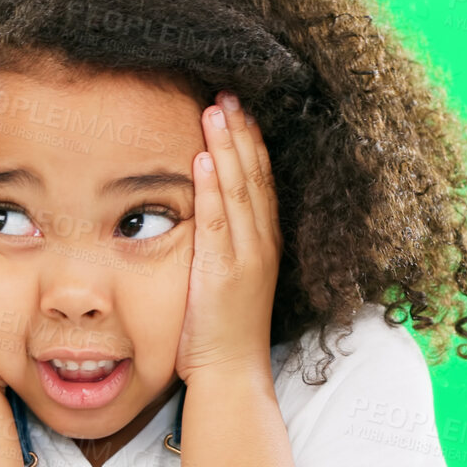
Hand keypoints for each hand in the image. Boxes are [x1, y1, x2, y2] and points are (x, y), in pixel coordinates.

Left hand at [175, 92, 280, 385]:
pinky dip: (214, 188)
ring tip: (216, 109)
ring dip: (228, 147)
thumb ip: (221, 246)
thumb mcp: (227, 279)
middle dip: (241, 131)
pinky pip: (219, 221)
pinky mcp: (223, 271)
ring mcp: (246, 256)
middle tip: (227, 93)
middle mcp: (261, 244)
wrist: (231, 373)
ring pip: (240, 190)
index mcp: (263, 243)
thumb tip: (202, 216)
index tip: (239, 109)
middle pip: (255, 175)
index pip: (260, 181)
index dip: (251, 142)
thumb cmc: (221, 331)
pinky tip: (206, 158)